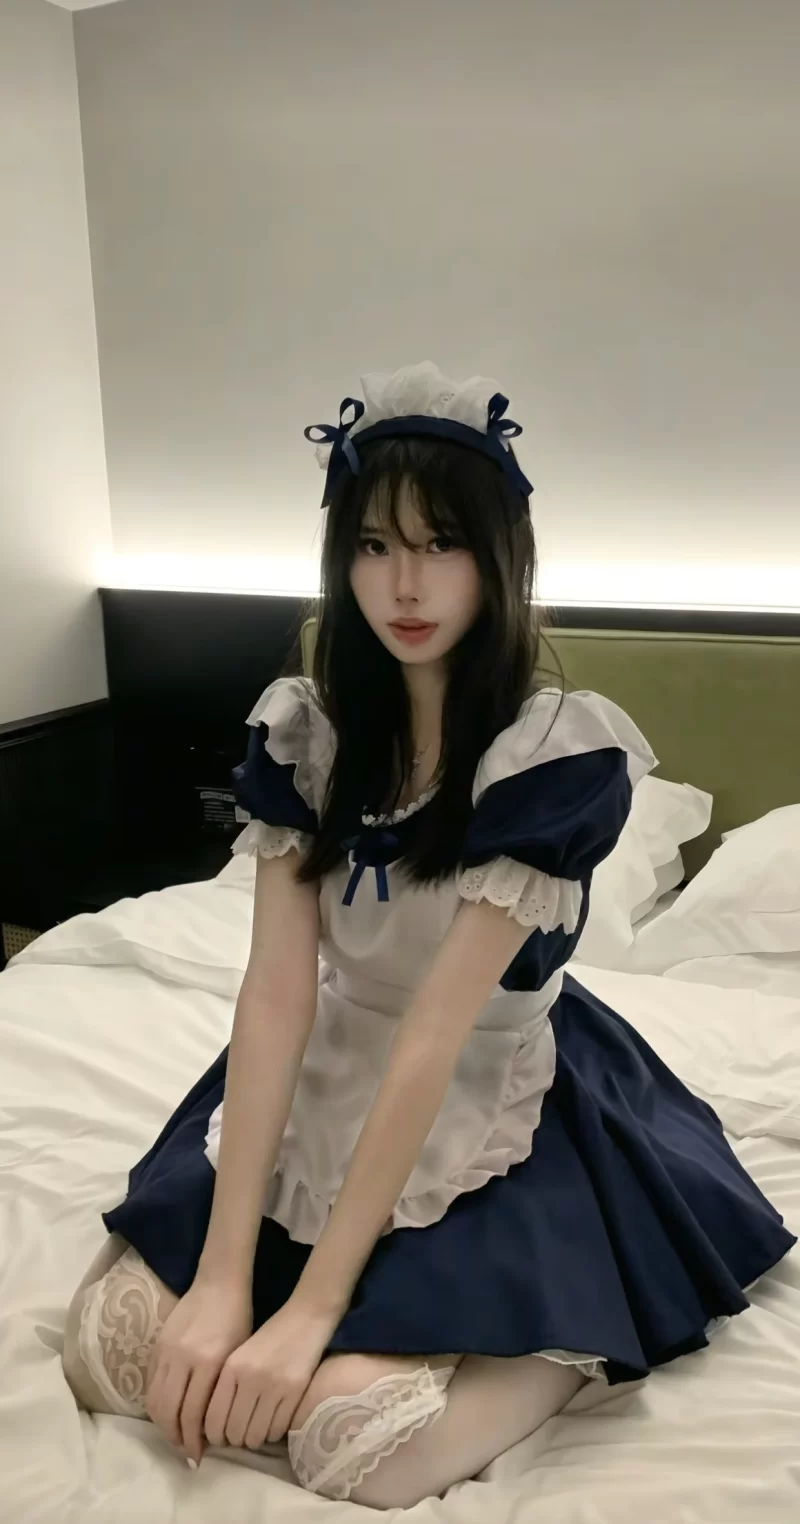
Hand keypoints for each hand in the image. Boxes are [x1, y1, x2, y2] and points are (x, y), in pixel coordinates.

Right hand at [146, 1274, 252, 1465]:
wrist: (219, 1282)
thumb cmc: (239, 1318)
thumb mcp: (236, 1356)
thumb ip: (221, 1391)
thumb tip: (212, 1428)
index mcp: (205, 1361)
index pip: (191, 1414)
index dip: (193, 1440)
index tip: (199, 1457)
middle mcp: (181, 1357)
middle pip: (168, 1411)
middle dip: (175, 1437)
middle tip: (185, 1452)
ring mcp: (165, 1350)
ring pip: (154, 1399)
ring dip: (163, 1423)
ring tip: (176, 1436)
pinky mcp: (156, 1345)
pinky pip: (150, 1383)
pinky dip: (156, 1403)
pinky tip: (168, 1411)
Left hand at [203, 1295, 336, 1451]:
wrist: (305, 1318)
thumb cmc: (269, 1338)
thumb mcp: (240, 1356)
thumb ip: (226, 1386)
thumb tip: (213, 1426)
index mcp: (231, 1368)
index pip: (213, 1418)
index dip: (213, 1436)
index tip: (218, 1439)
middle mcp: (250, 1378)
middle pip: (234, 1432)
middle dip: (234, 1440)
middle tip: (238, 1437)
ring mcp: (274, 1386)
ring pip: (256, 1435)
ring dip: (254, 1439)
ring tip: (256, 1430)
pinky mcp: (295, 1392)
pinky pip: (277, 1430)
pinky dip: (273, 1433)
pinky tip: (273, 1422)